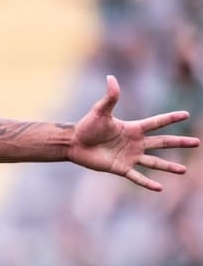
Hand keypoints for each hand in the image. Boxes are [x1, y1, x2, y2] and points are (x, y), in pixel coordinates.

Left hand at [68, 75, 198, 190]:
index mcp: (133, 128)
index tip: (186, 114)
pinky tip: (160, 187)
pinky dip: (148, 182)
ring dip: (169, 166)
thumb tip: (111, 77)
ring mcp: (129, 156)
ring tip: (183, 170)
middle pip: (162, 142)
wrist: (74, 144)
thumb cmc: (87, 126)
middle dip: (179, 142)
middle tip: (197, 143)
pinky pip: (137, 176)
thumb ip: (110, 96)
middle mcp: (135, 143)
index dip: (171, 118)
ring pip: (154, 162)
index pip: (157, 123)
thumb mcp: (100, 111)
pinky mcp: (121, 168)